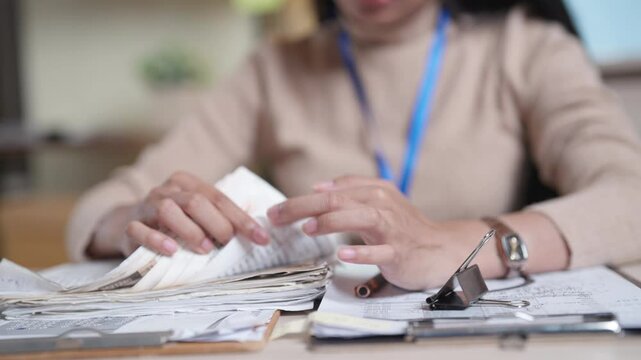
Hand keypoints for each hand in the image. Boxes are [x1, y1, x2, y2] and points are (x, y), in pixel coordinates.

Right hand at [98, 171, 269, 256]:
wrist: (125, 223)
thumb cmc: (173, 222)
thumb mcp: (197, 214)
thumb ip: (220, 218)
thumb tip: (257, 233)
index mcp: (187, 183)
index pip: (220, 198)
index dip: (242, 219)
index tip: (262, 238)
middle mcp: (167, 190)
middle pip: (196, 202)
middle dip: (218, 224)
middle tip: (228, 243)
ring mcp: (146, 206)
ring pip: (168, 210)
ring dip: (191, 231)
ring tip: (205, 249)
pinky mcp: (129, 226)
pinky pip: (139, 230)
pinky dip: (157, 240)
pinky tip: (172, 251)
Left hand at [266, 175, 489, 289]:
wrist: (440, 248)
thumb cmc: (404, 226)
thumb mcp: (379, 201)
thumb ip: (351, 189)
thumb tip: (318, 186)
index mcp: (374, 191)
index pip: (331, 191)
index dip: (300, 200)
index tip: (275, 211)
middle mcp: (382, 204)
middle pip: (338, 200)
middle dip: (303, 207)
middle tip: (277, 217)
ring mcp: (392, 228)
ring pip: (359, 218)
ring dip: (331, 222)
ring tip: (307, 229)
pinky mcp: (400, 251)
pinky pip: (379, 251)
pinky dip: (361, 252)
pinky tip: (343, 255)